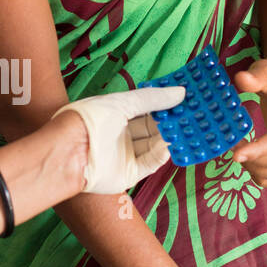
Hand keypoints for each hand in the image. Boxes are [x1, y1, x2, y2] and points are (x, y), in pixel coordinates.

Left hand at [53, 85, 184, 192]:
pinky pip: (150, 164)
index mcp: (117, 116)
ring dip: (170, 138)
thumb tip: (181, 92)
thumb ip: (153, 98)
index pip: (147, 110)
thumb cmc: (91, 120)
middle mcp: (121, 136)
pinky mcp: (129, 174)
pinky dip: (160, 155)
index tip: (186, 100)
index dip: (165, 105)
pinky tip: (169, 146)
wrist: (71, 151)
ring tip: (188, 129)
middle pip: (153, 129)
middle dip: (171, 123)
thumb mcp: (124, 102)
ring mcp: (125, 156)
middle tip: (194, 116)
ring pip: (154, 146)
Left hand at [231, 58, 266, 190]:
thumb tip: (240, 80)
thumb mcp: (266, 71)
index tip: (235, 155)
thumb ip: (254, 77)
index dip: (258, 149)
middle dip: (251, 159)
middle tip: (232, 148)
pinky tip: (250, 165)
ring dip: (254, 170)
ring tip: (240, 154)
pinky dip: (263, 178)